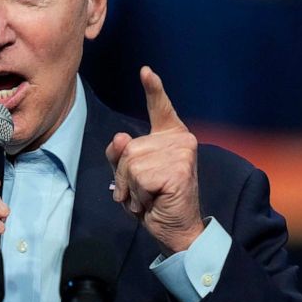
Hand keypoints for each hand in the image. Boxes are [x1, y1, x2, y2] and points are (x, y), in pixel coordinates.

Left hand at [106, 66, 203, 254]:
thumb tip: (121, 138)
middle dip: (124, 176)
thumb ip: (120, 154)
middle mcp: (180, 139)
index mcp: (171, 136)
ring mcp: (182, 153)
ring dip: (131, 189)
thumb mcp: (130, 175)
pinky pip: (138, 179)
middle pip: (127, 148)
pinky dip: (139, 196)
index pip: (159, 108)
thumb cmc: (154, 201)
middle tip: (143, 192)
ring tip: (149, 197)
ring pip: (131, 164)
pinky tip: (154, 202)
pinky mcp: (178, 170)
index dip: (153, 89)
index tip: (146, 71)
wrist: (176, 230)